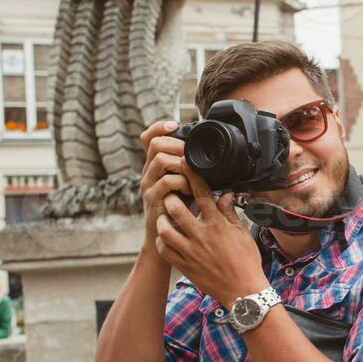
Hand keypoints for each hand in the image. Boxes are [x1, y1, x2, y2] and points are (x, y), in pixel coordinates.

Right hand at [139, 120, 192, 245]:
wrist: (168, 237)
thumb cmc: (181, 210)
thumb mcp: (188, 184)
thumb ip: (194, 170)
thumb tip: (214, 156)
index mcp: (155, 166)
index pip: (148, 138)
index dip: (158, 127)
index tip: (174, 124)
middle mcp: (148, 172)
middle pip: (154, 144)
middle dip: (176, 144)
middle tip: (190, 153)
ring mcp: (148, 185)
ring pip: (160, 159)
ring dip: (180, 162)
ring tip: (192, 172)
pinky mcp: (153, 199)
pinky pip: (166, 182)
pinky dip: (182, 182)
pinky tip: (190, 190)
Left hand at [154, 170, 267, 307]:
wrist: (243, 291)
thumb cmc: (246, 261)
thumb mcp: (242, 233)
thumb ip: (230, 212)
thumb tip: (225, 194)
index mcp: (217, 225)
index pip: (201, 194)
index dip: (191, 176)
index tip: (184, 163)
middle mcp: (201, 236)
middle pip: (176, 208)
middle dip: (170, 197)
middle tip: (170, 193)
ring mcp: (190, 252)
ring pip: (165, 229)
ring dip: (162, 219)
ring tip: (165, 216)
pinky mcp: (184, 266)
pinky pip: (164, 250)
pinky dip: (162, 241)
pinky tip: (166, 237)